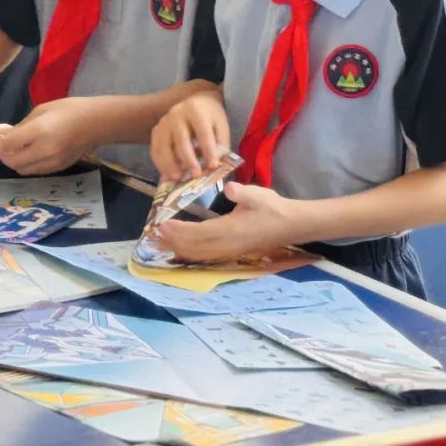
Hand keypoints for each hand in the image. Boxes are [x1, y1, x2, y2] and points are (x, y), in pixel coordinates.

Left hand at [0, 98, 98, 175]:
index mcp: (39, 131)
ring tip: (15, 149)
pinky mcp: (58, 168)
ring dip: (13, 161)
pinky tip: (29, 153)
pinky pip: (34, 171)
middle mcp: (44, 150)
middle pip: (12, 161)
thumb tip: (3, 135)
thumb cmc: (68, 109)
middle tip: (0, 145)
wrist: (96, 122)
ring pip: (22, 169)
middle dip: (2, 155)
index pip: (7, 144)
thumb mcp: (40, 111)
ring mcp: (52, 162)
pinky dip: (26, 164)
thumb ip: (21, 126)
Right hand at [150, 89, 228, 180]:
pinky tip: (167, 174)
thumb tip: (212, 169)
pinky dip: (160, 163)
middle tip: (195, 175)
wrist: (197, 101)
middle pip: (181, 139)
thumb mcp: (221, 127)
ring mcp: (164, 122)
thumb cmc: (211, 118)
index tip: (213, 166)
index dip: (208, 150)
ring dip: (170, 164)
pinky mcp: (156, 130)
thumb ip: (219, 146)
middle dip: (188, 159)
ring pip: (163, 146)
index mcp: (196, 110)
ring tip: (177, 178)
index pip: (203, 133)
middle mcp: (177, 114)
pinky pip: (155, 149)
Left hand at [155, 182, 295, 261]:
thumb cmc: (273, 208)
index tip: (162, 224)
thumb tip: (229, 188)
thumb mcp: (258, 195)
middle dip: (172, 241)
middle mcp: (227, 245)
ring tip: (161, 241)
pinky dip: (189, 253)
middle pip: (194, 247)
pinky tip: (180, 248)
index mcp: (231, 230)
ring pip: (198, 254)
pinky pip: (205, 256)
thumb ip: (242, 193)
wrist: (291, 225)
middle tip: (153, 233)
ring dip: (178, 248)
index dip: (179, 231)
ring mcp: (229, 251)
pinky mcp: (231, 253)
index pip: (199, 233)